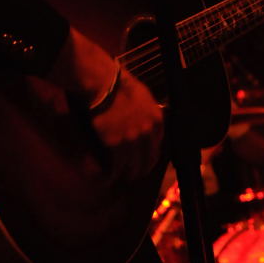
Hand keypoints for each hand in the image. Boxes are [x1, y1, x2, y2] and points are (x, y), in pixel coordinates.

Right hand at [47, 28, 163, 180]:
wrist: (105, 86)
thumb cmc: (123, 87)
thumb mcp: (145, 98)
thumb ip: (149, 114)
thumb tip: (149, 127)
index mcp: (157, 120)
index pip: (158, 146)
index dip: (151, 155)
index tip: (146, 160)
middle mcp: (147, 133)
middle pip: (148, 159)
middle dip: (142, 169)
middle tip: (136, 174)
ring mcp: (132, 140)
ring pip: (133, 164)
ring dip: (129, 173)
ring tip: (125, 176)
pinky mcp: (116, 144)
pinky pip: (117, 164)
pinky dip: (114, 173)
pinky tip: (111, 176)